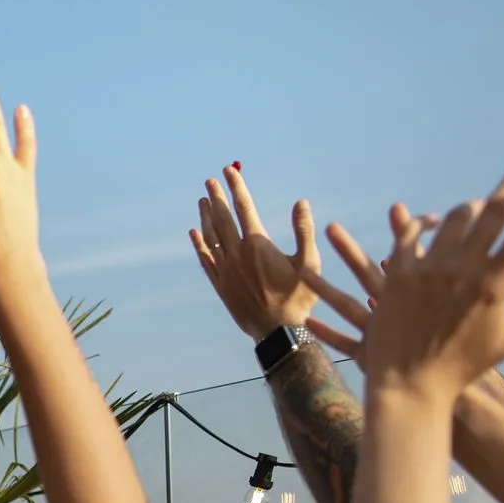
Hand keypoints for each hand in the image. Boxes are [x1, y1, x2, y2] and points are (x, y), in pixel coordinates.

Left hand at [189, 166, 320, 339]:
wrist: (278, 332)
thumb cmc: (299, 298)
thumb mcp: (309, 263)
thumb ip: (304, 231)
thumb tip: (300, 202)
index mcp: (258, 245)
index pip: (244, 207)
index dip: (236, 186)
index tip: (229, 171)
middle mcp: (237, 254)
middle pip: (223, 218)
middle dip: (217, 197)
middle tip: (210, 181)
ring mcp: (225, 270)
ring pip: (211, 237)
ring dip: (206, 217)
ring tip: (202, 201)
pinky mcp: (220, 285)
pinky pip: (205, 260)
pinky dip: (199, 244)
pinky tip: (194, 233)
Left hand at [301, 147, 503, 403]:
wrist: (408, 385)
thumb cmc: (465, 365)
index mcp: (496, 284)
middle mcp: (463, 270)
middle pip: (496, 207)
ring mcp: (428, 268)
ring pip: (454, 215)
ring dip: (471, 208)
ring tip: (479, 212)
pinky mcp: (398, 272)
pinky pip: (413, 231)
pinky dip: (427, 222)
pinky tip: (433, 223)